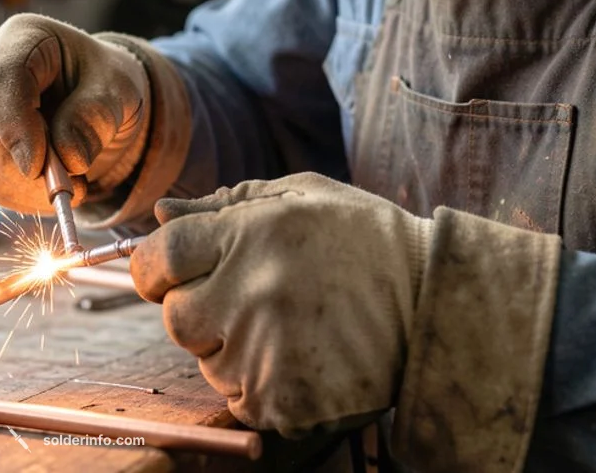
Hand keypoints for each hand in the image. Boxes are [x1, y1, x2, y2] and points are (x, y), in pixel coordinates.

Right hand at [0, 14, 151, 213]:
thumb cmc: (104, 82)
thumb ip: (96, 116)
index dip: (14, 126)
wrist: (94, 97)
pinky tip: (50, 190)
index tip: (37, 167)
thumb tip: (69, 157)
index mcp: (22, 38)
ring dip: (23, 188)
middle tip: (69, 186)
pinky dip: (18, 197)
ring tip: (73, 184)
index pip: (0, 79)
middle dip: (20, 166)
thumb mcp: (118, 89)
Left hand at [130, 173, 430, 435]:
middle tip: (250, 300)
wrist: (437, 302)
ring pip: (207, 362)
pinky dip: (259, 386)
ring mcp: (266, 352)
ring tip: (289, 327)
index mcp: (248, 236)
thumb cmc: (363, 240)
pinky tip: (300, 358)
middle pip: (175, 317)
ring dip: (232, 349)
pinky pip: (241, 398)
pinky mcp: (285, 400)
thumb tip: (159, 216)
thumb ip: (223, 205)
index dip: (157, 267)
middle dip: (199, 310)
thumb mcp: (299, 196)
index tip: (174, 272)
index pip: (158, 259)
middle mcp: (251, 294)